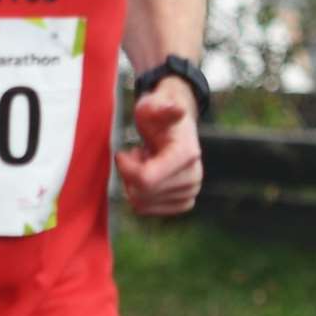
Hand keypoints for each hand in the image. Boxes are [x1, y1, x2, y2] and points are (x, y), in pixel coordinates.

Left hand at [115, 78, 202, 215]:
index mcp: (186, 155)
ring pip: (142, 203)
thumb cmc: (158, 114)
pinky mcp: (183, 202)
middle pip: (141, 193)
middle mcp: (193, 178)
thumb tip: (178, 110)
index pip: (145, 179)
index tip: (122, 152)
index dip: (126, 168)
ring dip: (134, 183)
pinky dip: (140, 193)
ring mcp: (190, 193)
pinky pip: (146, 209)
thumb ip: (162, 108)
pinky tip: (148, 174)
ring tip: (145, 161)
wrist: (173, 126)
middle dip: (129, 173)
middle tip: (136, 153)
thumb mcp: (152, 106)